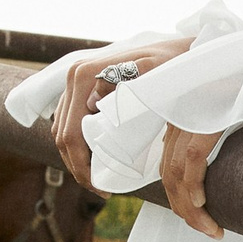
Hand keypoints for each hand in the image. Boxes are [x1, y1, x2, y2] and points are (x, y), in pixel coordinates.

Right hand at [55, 42, 187, 188]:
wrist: (180, 51)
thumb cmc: (172, 64)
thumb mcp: (155, 73)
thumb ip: (128, 83)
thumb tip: (92, 105)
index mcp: (84, 76)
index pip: (71, 133)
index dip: (81, 166)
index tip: (101, 188)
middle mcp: (74, 76)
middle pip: (62, 135)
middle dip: (77, 167)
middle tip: (100, 190)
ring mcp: (76, 81)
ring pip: (62, 130)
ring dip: (75, 158)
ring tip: (98, 180)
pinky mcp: (83, 87)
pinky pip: (70, 122)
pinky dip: (78, 144)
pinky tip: (95, 160)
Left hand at [160, 122, 223, 235]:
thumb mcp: (225, 117)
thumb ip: (218, 133)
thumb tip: (233, 154)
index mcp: (179, 122)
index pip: (169, 170)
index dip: (179, 199)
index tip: (196, 219)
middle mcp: (177, 122)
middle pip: (170, 177)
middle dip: (185, 211)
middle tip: (206, 230)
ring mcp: (187, 121)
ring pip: (178, 173)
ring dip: (192, 209)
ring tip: (209, 228)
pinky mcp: (203, 122)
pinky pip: (193, 158)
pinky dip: (195, 185)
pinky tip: (202, 203)